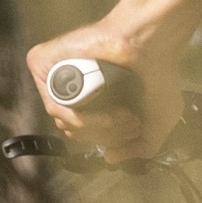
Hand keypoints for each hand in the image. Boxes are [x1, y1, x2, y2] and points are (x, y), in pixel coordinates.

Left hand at [22, 20, 181, 156]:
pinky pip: (53, 103)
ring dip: (98, 127)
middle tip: (133, 121)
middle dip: (106, 136)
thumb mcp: (157, 123)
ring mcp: (54, 73)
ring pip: (63, 120)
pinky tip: (105, 110)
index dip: (109, 140)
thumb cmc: (159, 75)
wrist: (151, 43)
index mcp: (88, 97)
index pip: (83, 134)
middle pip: (72, 130)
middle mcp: (69, 86)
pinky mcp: (42, 62)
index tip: (135, 128)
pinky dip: (79, 115)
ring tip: (124, 115)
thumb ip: (139, 147)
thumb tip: (109, 158)